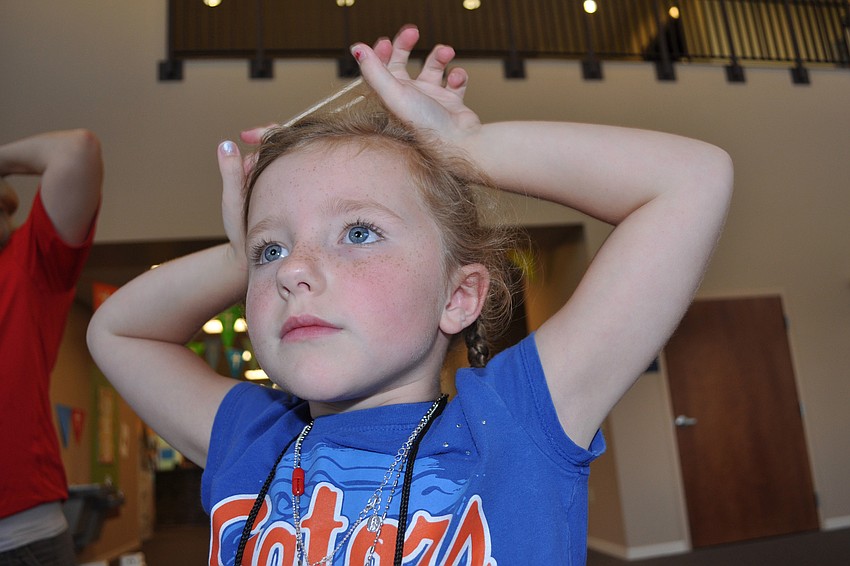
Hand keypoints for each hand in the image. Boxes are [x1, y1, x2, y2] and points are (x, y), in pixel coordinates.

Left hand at [352, 25, 481, 147]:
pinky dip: (458, 75)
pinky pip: (454, 82)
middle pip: (403, 65)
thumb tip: (356, 48)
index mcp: (393, 97)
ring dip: (439, 56)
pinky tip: (457, 78)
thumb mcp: (394, 94)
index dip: (380, 53)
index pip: (380, 70)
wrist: (458, 143)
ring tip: (446, 52)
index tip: (386, 41)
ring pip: (432, 69)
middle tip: (413, 31)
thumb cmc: (425, 125)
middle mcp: (410, 98)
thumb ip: (374, 71)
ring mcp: (431, 100)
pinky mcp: (451, 104)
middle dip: (405, 45)